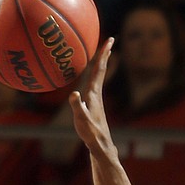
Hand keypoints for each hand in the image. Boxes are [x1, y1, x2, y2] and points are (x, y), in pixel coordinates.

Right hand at [69, 39, 117, 157]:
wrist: (99, 144)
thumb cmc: (90, 132)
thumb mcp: (81, 119)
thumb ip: (77, 106)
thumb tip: (73, 94)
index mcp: (94, 93)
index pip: (99, 69)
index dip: (103, 54)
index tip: (110, 40)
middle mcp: (97, 93)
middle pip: (102, 69)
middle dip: (105, 54)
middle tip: (110, 40)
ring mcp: (97, 98)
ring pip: (100, 76)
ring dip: (102, 63)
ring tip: (104, 53)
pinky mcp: (94, 104)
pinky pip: (95, 84)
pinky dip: (95, 75)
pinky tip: (92, 77)